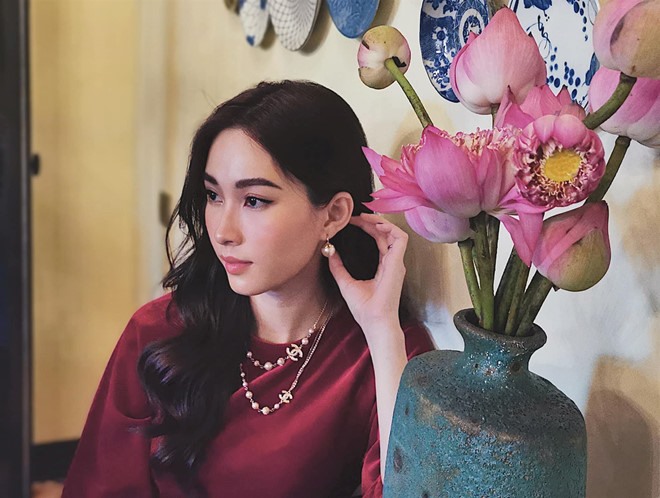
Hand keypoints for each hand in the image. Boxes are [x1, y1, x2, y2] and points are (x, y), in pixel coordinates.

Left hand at [328, 213, 407, 334]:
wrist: (374, 321)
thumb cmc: (364, 308)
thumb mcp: (345, 282)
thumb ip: (338, 267)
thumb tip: (329, 252)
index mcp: (383, 266)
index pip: (378, 240)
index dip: (367, 228)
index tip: (352, 222)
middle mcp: (392, 262)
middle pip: (384, 234)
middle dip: (370, 222)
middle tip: (355, 216)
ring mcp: (396, 262)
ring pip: (393, 233)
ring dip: (380, 222)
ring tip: (364, 217)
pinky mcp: (398, 263)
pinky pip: (400, 238)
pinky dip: (390, 228)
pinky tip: (376, 224)